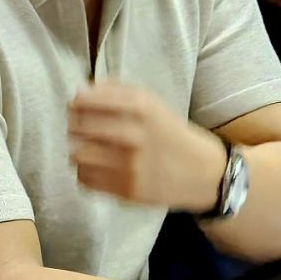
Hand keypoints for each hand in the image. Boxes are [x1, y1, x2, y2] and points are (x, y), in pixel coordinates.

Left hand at [68, 81, 226, 210]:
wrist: (206, 174)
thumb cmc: (172, 135)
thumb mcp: (154, 106)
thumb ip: (119, 94)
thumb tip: (83, 90)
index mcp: (142, 107)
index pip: (88, 100)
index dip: (76, 103)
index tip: (75, 105)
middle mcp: (134, 134)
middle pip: (79, 127)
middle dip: (74, 126)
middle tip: (77, 129)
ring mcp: (130, 164)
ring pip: (79, 154)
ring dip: (78, 151)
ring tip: (87, 150)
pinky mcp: (127, 189)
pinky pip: (86, 179)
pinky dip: (85, 172)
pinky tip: (96, 168)